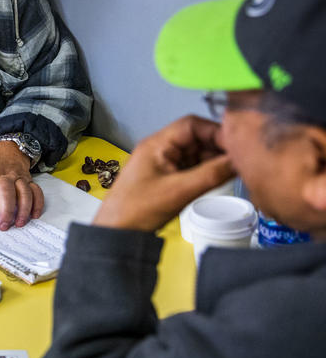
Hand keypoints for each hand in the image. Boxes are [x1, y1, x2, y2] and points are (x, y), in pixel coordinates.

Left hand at [0, 141, 42, 228]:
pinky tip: (34, 215)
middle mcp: (3, 176)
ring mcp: (18, 177)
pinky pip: (36, 191)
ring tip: (19, 223)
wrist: (7, 147)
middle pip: (6, 192)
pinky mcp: (29, 180)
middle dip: (6, 210)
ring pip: (24, 192)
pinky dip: (37, 204)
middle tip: (3, 226)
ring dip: (23, 209)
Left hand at [93, 115, 236, 231]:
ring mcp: (163, 163)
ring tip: (235, 171)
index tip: (237, 145)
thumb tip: (240, 161)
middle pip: (196, 138)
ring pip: (196, 153)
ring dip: (214, 160)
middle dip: (219, 147)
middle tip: (242, 161)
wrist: (117, 232)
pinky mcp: (166, 177)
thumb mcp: (179, 191)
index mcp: (157, 144)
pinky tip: (220, 178)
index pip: (192, 125)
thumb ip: (212, 174)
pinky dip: (206, 171)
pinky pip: (192, 167)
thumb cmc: (138, 210)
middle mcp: (160, 149)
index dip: (216, 131)